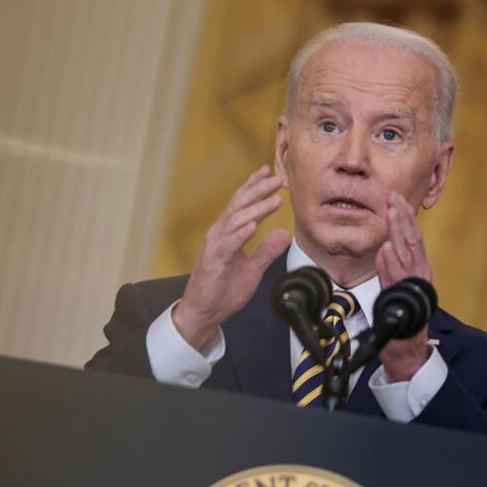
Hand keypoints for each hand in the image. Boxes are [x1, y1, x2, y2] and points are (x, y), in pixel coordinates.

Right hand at [173, 165, 290, 351]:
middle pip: (239, 206)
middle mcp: (219, 235)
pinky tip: (253, 225)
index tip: (270, 173)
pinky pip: (227, 245)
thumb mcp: (252, 270)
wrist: (203, 313)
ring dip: (255, 209)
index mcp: (228, 234)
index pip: (242, 206)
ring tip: (274, 199)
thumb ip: (266, 251)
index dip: (255, 188)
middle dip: (258, 191)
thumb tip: (284, 234)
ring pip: (235, 221)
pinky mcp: (212, 262)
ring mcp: (214, 247)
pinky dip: (240, 233)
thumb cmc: (222, 291)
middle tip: (277, 179)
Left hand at [375, 192, 433, 381]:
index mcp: (417, 270)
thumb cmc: (400, 320)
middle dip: (402, 218)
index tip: (394, 199)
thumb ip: (392, 269)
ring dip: (398, 232)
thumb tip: (384, 248)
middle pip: (411, 241)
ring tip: (391, 213)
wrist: (407, 351)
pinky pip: (396, 280)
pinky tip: (385, 250)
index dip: (404, 218)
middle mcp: (419, 276)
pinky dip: (390, 265)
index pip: (412, 238)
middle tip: (393, 197)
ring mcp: (412, 288)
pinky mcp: (404, 303)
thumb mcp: (395, 288)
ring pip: (407, 255)